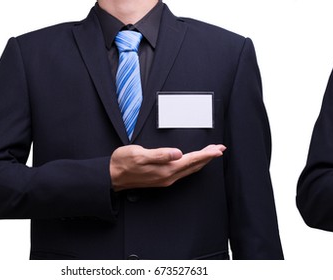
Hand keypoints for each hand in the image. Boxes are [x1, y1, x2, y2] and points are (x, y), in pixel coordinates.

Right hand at [109, 144, 226, 190]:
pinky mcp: (161, 179)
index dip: (206, 154)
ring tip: (211, 154)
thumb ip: (160, 154)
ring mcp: (165, 179)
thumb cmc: (123, 163)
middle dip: (208, 157)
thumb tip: (178, 153)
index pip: (191, 160)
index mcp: (165, 169)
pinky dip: (192, 165)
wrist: (112, 176)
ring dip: (201, 161)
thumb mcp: (140, 154)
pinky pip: (183, 172)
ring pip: (189, 169)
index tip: (218, 149)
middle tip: (220, 149)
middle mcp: (168, 176)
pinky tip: (193, 162)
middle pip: (194, 165)